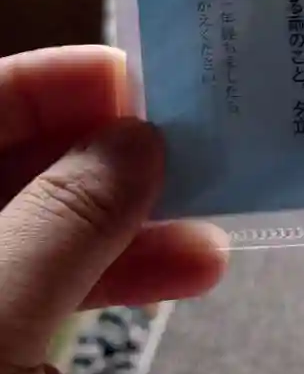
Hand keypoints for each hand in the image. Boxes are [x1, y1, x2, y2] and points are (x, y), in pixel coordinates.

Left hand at [0, 47, 228, 373]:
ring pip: (43, 232)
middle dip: (103, 155)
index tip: (140, 80)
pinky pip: (54, 292)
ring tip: (214, 231)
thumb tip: (137, 139)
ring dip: (127, 223)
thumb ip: (64, 217)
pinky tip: (187, 272)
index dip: (50, 82)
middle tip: (195, 151)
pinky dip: (115, 279)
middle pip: (13, 165)